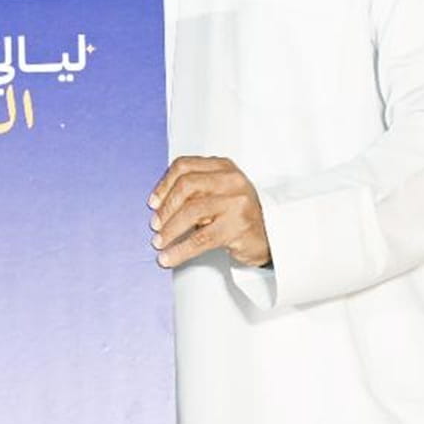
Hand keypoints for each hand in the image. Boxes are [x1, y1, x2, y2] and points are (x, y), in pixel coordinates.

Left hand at [148, 156, 269, 268]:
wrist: (271, 235)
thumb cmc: (237, 213)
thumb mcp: (217, 192)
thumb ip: (194, 190)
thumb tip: (157, 206)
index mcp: (223, 167)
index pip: (184, 167)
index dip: (163, 185)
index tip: (152, 203)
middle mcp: (232, 180)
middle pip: (186, 186)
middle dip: (166, 208)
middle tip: (155, 225)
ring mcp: (238, 202)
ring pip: (192, 212)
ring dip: (170, 230)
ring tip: (159, 242)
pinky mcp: (239, 226)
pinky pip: (201, 239)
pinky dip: (180, 249)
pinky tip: (169, 257)